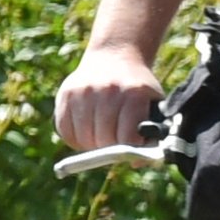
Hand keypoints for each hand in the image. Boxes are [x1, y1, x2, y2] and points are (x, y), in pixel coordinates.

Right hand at [55, 39, 163, 153]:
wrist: (115, 57)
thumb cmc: (137, 90)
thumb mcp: (154, 105)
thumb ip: (152, 135)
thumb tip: (137, 162)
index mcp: (134, 94)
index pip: (126, 138)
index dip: (129, 151)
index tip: (131, 151)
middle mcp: (107, 90)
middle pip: (103, 140)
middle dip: (111, 149)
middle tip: (116, 145)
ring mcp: (83, 91)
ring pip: (83, 138)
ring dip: (92, 145)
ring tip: (102, 137)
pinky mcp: (66, 94)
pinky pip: (65, 130)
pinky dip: (75, 138)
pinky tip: (87, 131)